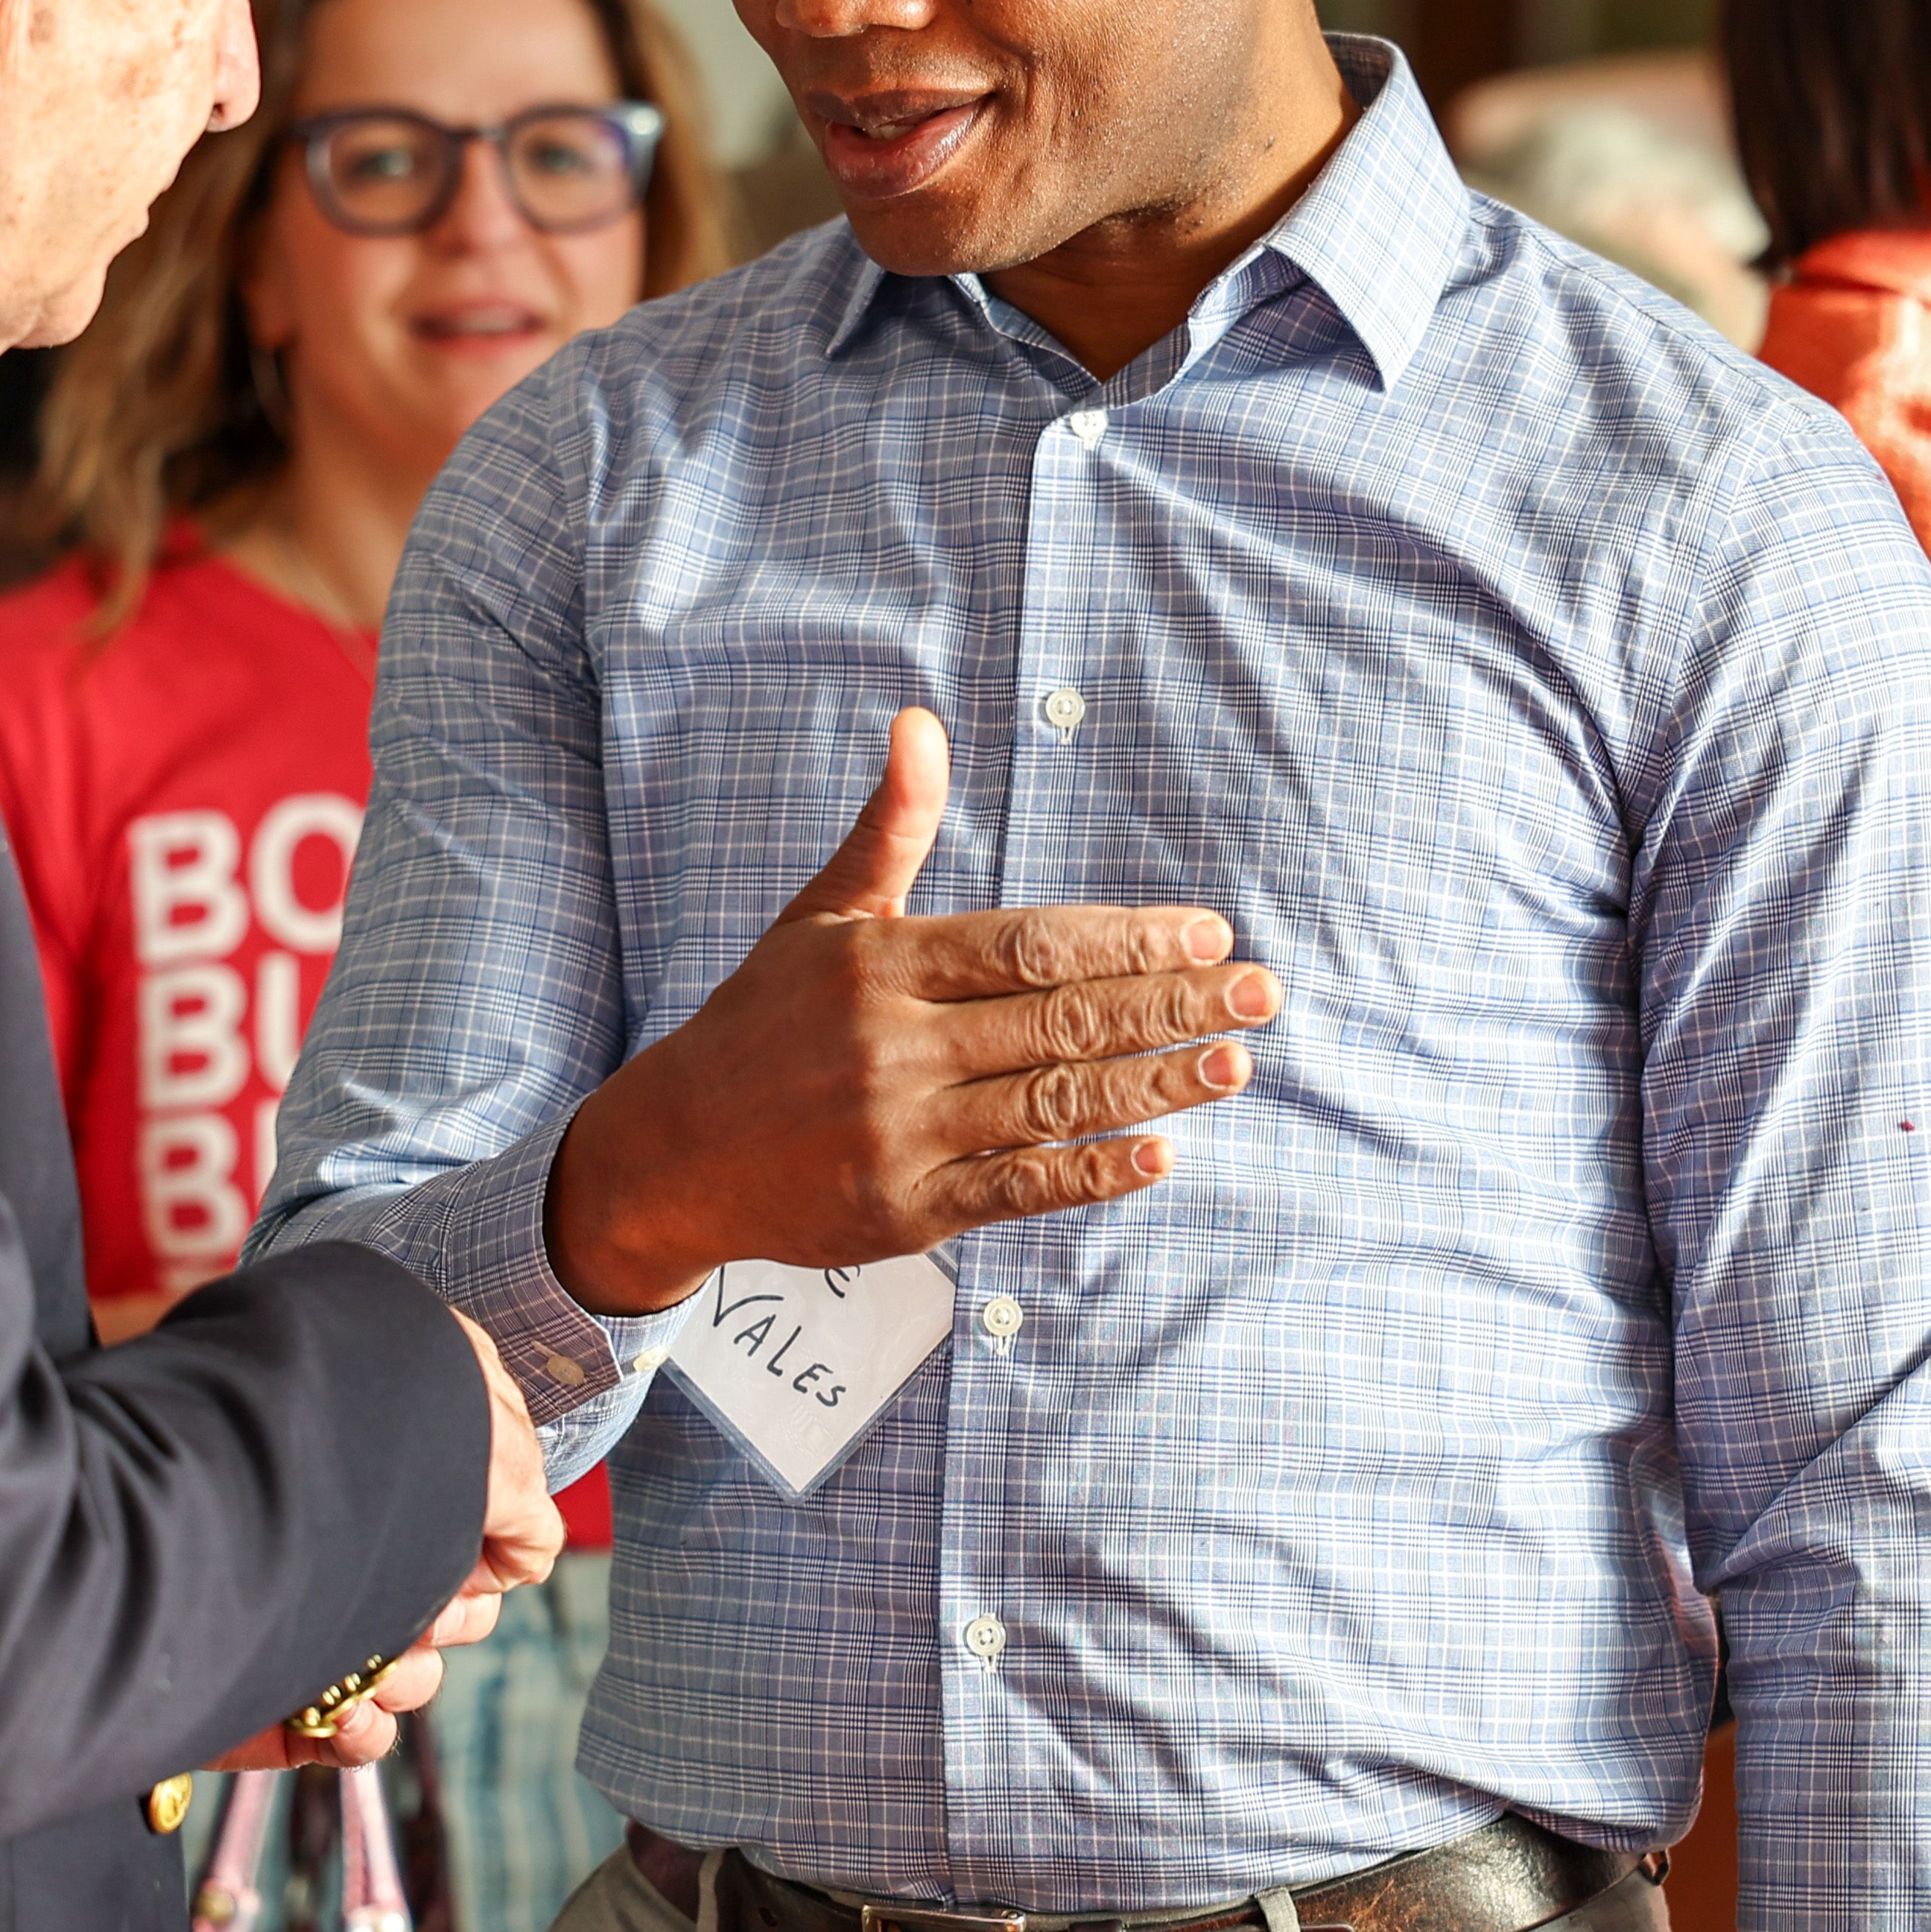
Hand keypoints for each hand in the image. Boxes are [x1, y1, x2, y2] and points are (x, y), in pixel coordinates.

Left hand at [199, 1313, 563, 1778]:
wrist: (167, 1530)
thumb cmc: (311, 1439)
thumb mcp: (441, 1415)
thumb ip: (507, 1472)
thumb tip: (533, 1546)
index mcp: (373, 1465)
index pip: (473, 1516)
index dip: (493, 1541)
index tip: (476, 1543)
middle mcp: (342, 1537)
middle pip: (452, 1601)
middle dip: (450, 1608)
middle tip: (420, 1599)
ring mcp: (310, 1616)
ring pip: (415, 1671)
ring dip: (408, 1670)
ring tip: (367, 1654)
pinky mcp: (275, 1694)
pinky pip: (358, 1735)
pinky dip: (361, 1730)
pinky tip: (338, 1707)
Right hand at [544, 709, 1268, 1315]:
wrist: (670, 1153)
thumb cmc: (761, 1021)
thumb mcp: (819, 915)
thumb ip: (889, 826)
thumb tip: (920, 720)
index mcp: (880, 963)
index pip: (1029, 944)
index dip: (1125, 938)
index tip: (1207, 934)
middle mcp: (892, 1045)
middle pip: (1059, 1021)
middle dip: (1170, 1005)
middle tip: (1260, 993)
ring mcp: (899, 1134)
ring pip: (1053, 1105)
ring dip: (1154, 1084)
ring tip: (1232, 1064)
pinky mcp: (904, 1211)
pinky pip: (1018, 1188)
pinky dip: (1092, 1174)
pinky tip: (1160, 1153)